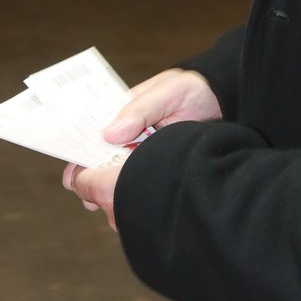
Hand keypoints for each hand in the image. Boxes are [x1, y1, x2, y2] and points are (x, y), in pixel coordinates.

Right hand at [61, 70, 219, 229]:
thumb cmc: (195, 89)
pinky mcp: (160, 169)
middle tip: (92, 202)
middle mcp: (130, 138)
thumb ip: (141, 108)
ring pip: (120, 180)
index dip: (80, 158)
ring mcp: (144, 156)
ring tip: (112, 210)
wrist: (227, 101)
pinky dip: (134, 199)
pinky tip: (130, 211)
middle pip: (101, 165)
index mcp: (124, 116)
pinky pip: (141, 187)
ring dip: (113, 196)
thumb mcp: (169, 91)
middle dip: (93, 185)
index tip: (72, 178)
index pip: (92, 137)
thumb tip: (109, 133)